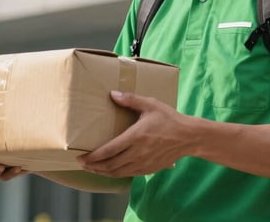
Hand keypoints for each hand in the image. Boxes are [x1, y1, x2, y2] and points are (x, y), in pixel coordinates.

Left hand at [77, 91, 191, 177]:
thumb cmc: (169, 119)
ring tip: (91, 168)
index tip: (80, 157)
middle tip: (81, 164)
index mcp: (136, 137)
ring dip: (102, 172)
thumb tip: (112, 94)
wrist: (189, 137)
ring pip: (117, 172)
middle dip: (93, 166)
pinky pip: (128, 174)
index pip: (109, 150)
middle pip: (109, 165)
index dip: (92, 156)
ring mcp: (143, 163)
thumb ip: (131, 99)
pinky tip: (109, 171)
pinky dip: (115, 174)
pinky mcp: (149, 169)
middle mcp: (138, 153)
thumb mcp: (151, 104)